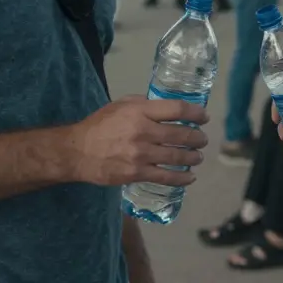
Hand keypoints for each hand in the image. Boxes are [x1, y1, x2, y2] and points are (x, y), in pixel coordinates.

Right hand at [66, 96, 209, 186]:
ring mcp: (141, 154)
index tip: (204, 117)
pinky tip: (190, 176)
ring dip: (193, 157)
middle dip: (198, 138)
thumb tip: (168, 107)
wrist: (78, 151)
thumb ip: (145, 105)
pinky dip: (182, 177)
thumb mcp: (122, 105)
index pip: (177, 109)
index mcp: (140, 111)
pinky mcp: (136, 173)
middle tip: (203, 139)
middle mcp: (143, 132)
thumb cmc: (101, 125)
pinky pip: (166, 177)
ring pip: (177, 157)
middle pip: (181, 135)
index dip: (196, 113)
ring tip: (198, 156)